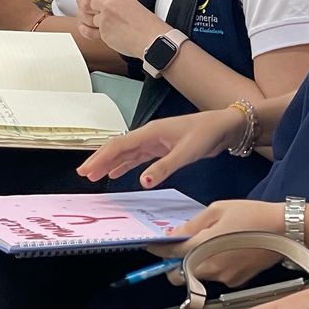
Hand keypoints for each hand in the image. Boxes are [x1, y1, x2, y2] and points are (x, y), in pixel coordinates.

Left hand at [79, 0, 167, 58]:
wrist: (152, 38)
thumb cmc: (147, 24)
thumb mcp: (131, 3)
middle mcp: (109, 5)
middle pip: (84, 2)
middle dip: (83, 6)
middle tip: (85, 8)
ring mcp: (104, 19)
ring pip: (85, 16)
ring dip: (86, 19)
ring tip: (91, 20)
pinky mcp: (103, 33)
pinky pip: (87, 30)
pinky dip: (86, 30)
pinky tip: (88, 28)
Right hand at [79, 108, 247, 187]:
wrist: (225, 126)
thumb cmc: (207, 133)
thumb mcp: (186, 152)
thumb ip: (164, 167)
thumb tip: (143, 182)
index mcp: (151, 132)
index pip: (119, 145)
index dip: (100, 157)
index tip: (85, 169)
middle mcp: (150, 135)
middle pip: (118, 148)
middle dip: (100, 160)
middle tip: (83, 174)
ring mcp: (155, 141)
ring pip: (127, 153)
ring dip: (111, 164)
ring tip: (95, 176)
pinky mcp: (163, 148)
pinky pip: (138, 157)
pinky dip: (126, 165)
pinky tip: (118, 173)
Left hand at [146, 200, 288, 285]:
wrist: (286, 230)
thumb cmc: (254, 215)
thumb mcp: (219, 209)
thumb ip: (193, 224)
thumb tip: (174, 234)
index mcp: (202, 248)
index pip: (169, 254)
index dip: (158, 250)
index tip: (151, 246)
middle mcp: (209, 268)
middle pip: (178, 274)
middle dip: (176, 264)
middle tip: (185, 247)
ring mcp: (223, 278)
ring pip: (198, 275)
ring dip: (197, 264)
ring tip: (215, 244)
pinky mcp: (236, 282)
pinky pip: (217, 276)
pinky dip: (216, 266)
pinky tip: (230, 250)